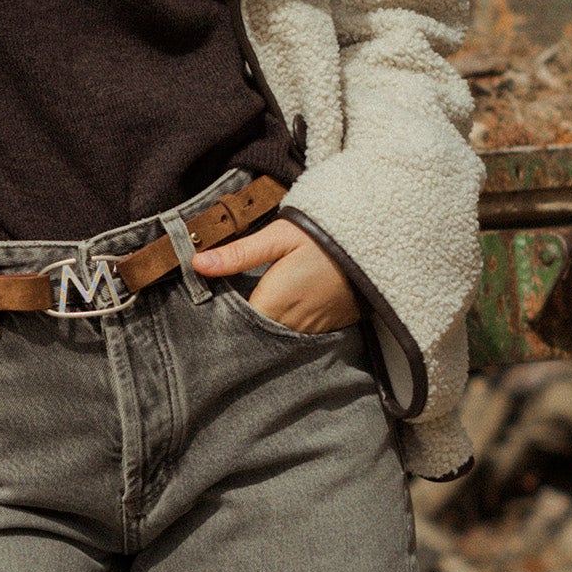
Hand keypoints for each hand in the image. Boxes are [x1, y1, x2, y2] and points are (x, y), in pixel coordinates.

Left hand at [191, 219, 359, 333]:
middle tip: (228, 303)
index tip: (208, 304)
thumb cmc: (321, 236)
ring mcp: (314, 329)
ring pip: (278, 335)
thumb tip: (197, 264)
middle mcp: (293, 324)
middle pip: (257, 333)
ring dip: (265, 324)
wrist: (373, 242)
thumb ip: (238, 254)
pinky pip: (299, 334)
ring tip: (254, 304)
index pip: (237, 324)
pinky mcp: (330, 327)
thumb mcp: (277, 237)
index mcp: (275, 303)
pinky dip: (287, 324)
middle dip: (242, 322)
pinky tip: (283, 307)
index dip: (222, 315)